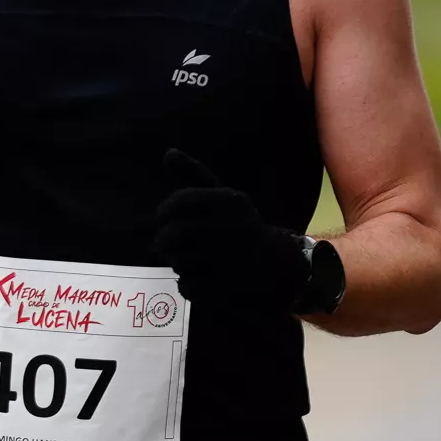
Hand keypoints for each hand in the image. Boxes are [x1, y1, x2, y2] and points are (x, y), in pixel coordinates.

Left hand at [154, 148, 323, 316]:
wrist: (278, 263)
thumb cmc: (239, 225)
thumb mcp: (222, 196)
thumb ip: (193, 175)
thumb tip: (168, 153)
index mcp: (229, 201)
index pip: (178, 202)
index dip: (163, 212)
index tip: (162, 219)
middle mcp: (232, 228)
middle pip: (173, 235)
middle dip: (163, 241)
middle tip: (166, 244)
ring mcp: (232, 260)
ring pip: (178, 262)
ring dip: (176, 262)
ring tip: (189, 259)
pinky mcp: (229, 287)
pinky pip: (188, 287)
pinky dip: (188, 284)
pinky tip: (201, 277)